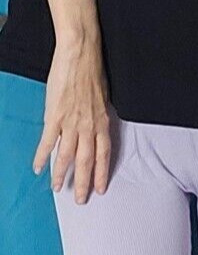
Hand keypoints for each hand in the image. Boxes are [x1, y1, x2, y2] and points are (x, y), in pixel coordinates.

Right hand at [32, 38, 111, 203]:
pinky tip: (38, 167)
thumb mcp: (103, 98)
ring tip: (57, 189)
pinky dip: (42, 156)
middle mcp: (89, 126)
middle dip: (83, 182)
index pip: (104, 154)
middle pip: (86, 161)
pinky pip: (48, 142)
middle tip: (79, 200)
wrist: (80, 54)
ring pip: (67, 156)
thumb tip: (98, 126)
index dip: (101, 173)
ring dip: (61, 174)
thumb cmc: (92, 71)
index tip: (100, 188)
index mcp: (102, 122)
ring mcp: (71, 122)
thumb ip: (100, 116)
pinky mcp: (55, 116)